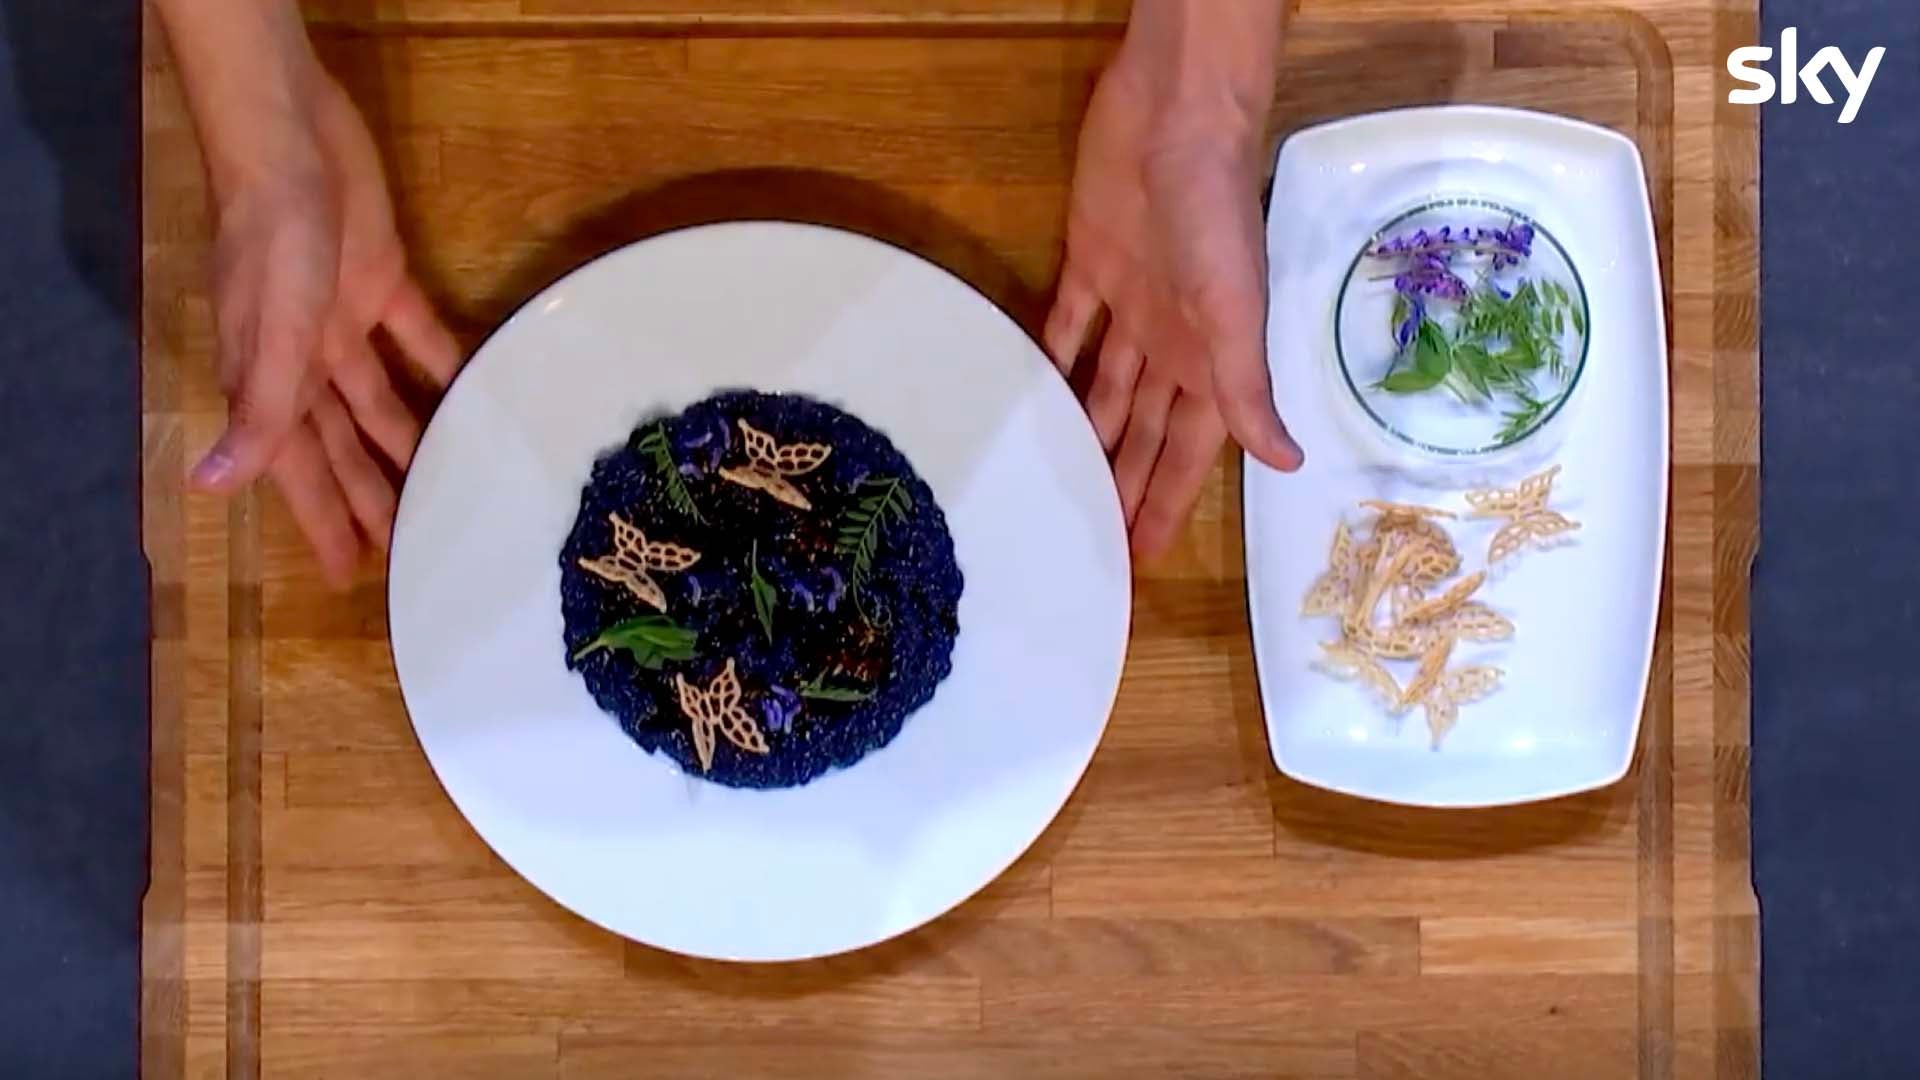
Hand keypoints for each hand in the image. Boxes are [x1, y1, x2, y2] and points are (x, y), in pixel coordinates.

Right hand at [192, 66, 460, 584]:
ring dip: (405, 439)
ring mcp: (343, 318)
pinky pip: (417, 334)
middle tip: (405, 546)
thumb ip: (258, 409)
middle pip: (340, 443)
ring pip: (378, 398)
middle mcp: (305, 359)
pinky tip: (469, 393)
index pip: (297, 466)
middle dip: (367, 495)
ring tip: (444, 483)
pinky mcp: (381, 278)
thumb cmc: (274, 237)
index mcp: (270, 378)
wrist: (291, 139)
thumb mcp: (271, 331)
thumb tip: (211, 486)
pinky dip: (440, 363)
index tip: (347, 571)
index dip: (321, 517)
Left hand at [1045, 9, 1302, 559]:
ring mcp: (1130, 305)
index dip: (1168, 503)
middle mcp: (1171, 343)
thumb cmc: (1214, 217)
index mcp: (1210, 361)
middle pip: (1142, 432)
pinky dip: (1052, 360)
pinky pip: (1067, 326)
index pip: (1186, 452)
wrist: (1175, 121)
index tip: (1143, 559)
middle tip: (1092, 540)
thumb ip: (1246, 388)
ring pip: (1104, 389)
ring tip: (1056, 485)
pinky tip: (1029, 397)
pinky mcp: (1090, 264)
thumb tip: (1287, 464)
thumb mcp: (1237, 312)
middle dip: (1125, 485)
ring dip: (1086, 434)